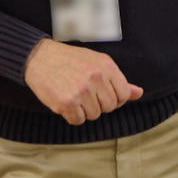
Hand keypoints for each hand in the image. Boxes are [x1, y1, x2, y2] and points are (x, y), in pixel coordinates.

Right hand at [24, 38, 143, 124]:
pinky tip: (65, 99)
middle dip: (97, 103)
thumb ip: (118, 80)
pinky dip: (71, 114)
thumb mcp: (96, 62)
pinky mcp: (68, 102)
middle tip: (83, 90)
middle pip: (109, 107)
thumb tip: (138, 93)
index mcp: (106, 65)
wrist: (39, 57)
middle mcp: (96, 77)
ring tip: (73, 92)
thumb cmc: (69, 60)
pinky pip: (78, 120)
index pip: (123, 95)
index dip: (113, 97)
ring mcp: (82, 90)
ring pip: (94, 115)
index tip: (100, 92)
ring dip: (83, 109)